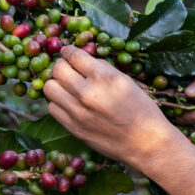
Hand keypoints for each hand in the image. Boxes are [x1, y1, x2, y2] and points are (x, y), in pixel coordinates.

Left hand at [43, 46, 179, 172]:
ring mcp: (77, 111)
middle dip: (61, 65)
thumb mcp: (127, 82)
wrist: (145, 143)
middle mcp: (87, 92)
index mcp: (104, 78)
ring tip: (67, 87)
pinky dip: (58, 103)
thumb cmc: (142, 110)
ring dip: (57, 84)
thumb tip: (86, 60)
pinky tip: (69, 103)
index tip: (68, 52)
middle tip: (68, 68)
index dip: (69, 51)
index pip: (74, 56)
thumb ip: (104, 69)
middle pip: (57, 69)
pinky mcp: (72, 127)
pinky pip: (52, 108)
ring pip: (50, 88)